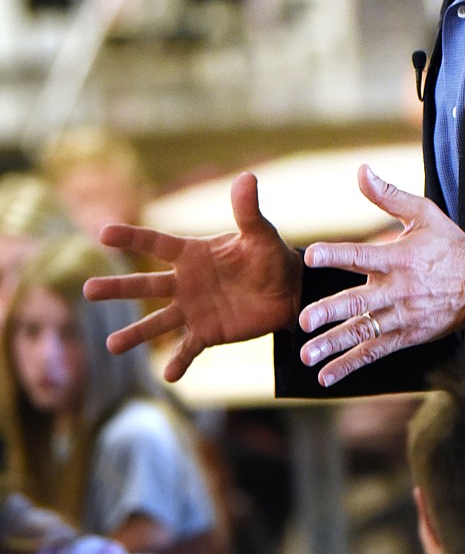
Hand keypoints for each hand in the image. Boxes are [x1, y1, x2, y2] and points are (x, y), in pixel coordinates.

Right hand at [82, 172, 302, 381]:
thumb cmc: (271, 257)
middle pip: (146, 285)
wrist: (288, 291)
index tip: (103, 233)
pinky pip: (189, 349)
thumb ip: (248, 211)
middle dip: (117, 288)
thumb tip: (246, 177)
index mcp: (193, 254)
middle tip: (87, 290)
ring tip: (111, 346)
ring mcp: (193, 309)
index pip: (156, 243)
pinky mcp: (208, 332)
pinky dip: (179, 362)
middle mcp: (186, 282)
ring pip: (158, 322)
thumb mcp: (260, 235)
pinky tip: (167, 376)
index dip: (131, 238)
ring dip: (135, 334)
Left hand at [296, 165, 464, 387]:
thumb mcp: (424, 214)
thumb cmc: (449, 245)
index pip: (362, 255)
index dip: (336, 254)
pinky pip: (375, 352)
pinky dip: (351, 365)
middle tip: (304, 320)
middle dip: (331, 311)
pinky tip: (326, 375)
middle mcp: (398, 289)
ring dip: (334, 345)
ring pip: (363, 332)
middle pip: (360, 301)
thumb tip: (361, 171)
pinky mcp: (406, 336)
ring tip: (308, 354)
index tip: (310, 255)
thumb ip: (389, 196)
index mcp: (399, 258)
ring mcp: (401, 316)